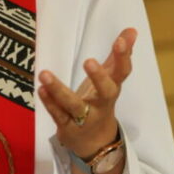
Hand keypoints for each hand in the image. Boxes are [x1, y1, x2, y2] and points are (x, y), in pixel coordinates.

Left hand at [37, 28, 136, 159]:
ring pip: (73, 105)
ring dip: (58, 90)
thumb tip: (132, 30)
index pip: (122, 72)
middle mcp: (102, 104)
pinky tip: (40, 89)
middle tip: (89, 61)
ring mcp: (85, 118)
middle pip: (106, 92)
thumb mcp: (110, 80)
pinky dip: (49, 103)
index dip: (123, 56)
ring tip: (44, 74)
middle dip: (99, 78)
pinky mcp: (68, 128)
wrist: (96, 144)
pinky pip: (58, 115)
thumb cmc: (101, 103)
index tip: (121, 40)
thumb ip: (118, 56)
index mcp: (112, 89)